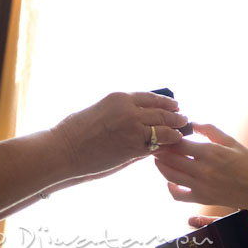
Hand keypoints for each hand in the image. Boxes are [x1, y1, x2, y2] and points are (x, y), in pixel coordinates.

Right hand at [51, 91, 187, 176]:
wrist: (64, 150)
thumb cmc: (76, 130)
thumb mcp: (102, 109)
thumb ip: (123, 111)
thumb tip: (143, 117)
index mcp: (121, 97)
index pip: (152, 97)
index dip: (166, 102)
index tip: (174, 105)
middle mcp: (130, 111)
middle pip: (162, 112)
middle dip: (175, 116)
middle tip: (183, 118)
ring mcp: (133, 129)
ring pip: (163, 128)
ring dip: (174, 131)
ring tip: (180, 132)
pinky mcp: (133, 148)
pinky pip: (156, 145)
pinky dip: (165, 145)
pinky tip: (170, 146)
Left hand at [154, 123, 247, 210]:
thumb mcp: (231, 141)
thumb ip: (210, 130)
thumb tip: (191, 123)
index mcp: (211, 152)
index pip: (180, 143)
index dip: (168, 137)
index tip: (164, 132)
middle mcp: (203, 169)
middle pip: (171, 158)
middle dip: (160, 150)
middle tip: (155, 143)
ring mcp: (201, 186)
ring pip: (170, 175)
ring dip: (160, 165)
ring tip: (158, 157)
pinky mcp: (202, 198)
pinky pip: (178, 195)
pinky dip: (170, 187)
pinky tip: (170, 180)